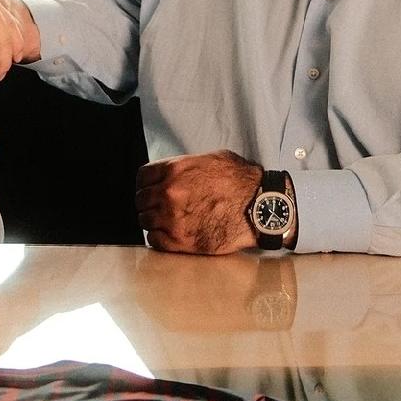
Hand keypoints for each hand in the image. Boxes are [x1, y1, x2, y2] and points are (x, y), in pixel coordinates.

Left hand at [134, 149, 259, 254]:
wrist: (260, 206)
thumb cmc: (242, 181)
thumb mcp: (212, 159)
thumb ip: (186, 165)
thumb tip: (176, 171)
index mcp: (175, 170)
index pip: (142, 177)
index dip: (146, 183)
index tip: (150, 188)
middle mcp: (169, 194)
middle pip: (141, 200)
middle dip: (148, 202)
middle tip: (157, 207)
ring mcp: (173, 219)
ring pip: (145, 221)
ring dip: (152, 221)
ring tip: (164, 222)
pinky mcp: (182, 241)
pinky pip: (154, 240)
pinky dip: (158, 238)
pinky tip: (167, 235)